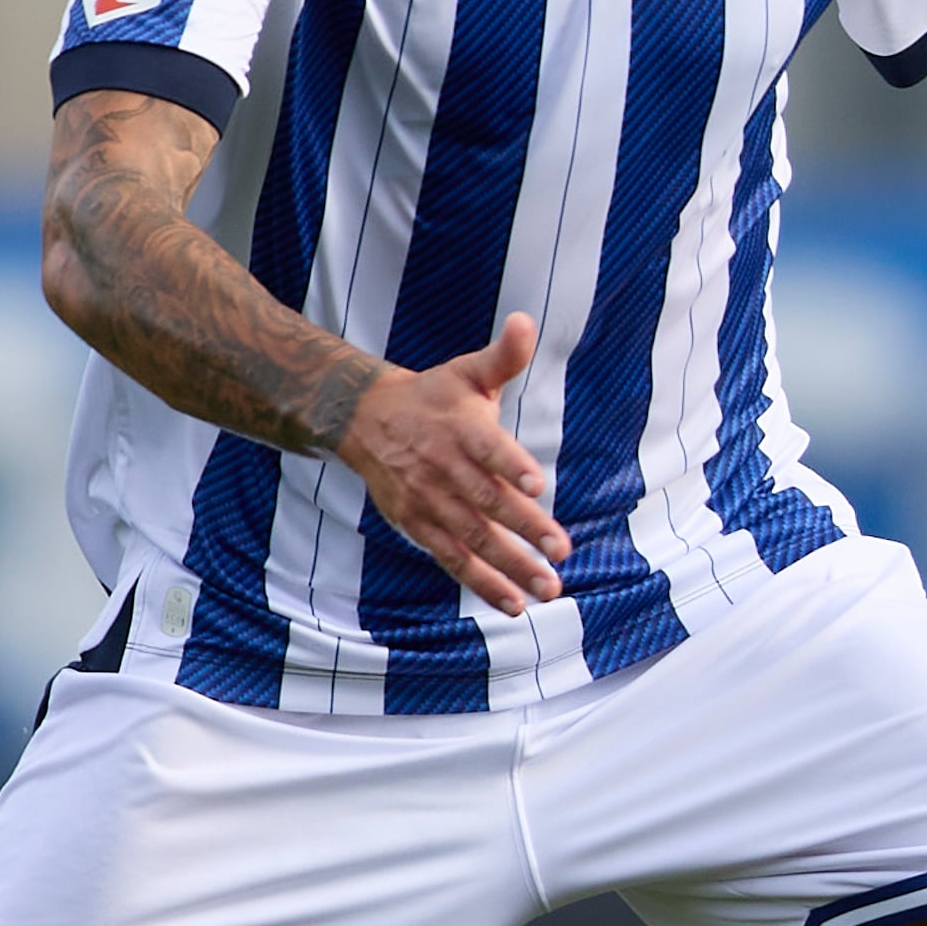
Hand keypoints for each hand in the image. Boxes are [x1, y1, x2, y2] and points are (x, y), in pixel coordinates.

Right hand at [339, 314, 568, 613]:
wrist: (365, 420)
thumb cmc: (433, 397)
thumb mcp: (467, 371)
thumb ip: (504, 355)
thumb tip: (525, 321)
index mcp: (459, 427)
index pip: (487, 447)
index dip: (511, 465)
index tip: (539, 483)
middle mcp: (444, 467)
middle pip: (487, 501)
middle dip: (526, 527)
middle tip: (561, 550)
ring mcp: (429, 501)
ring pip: (474, 538)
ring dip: (511, 566)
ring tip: (547, 587)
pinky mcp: (419, 526)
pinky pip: (453, 559)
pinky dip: (482, 582)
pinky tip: (513, 604)